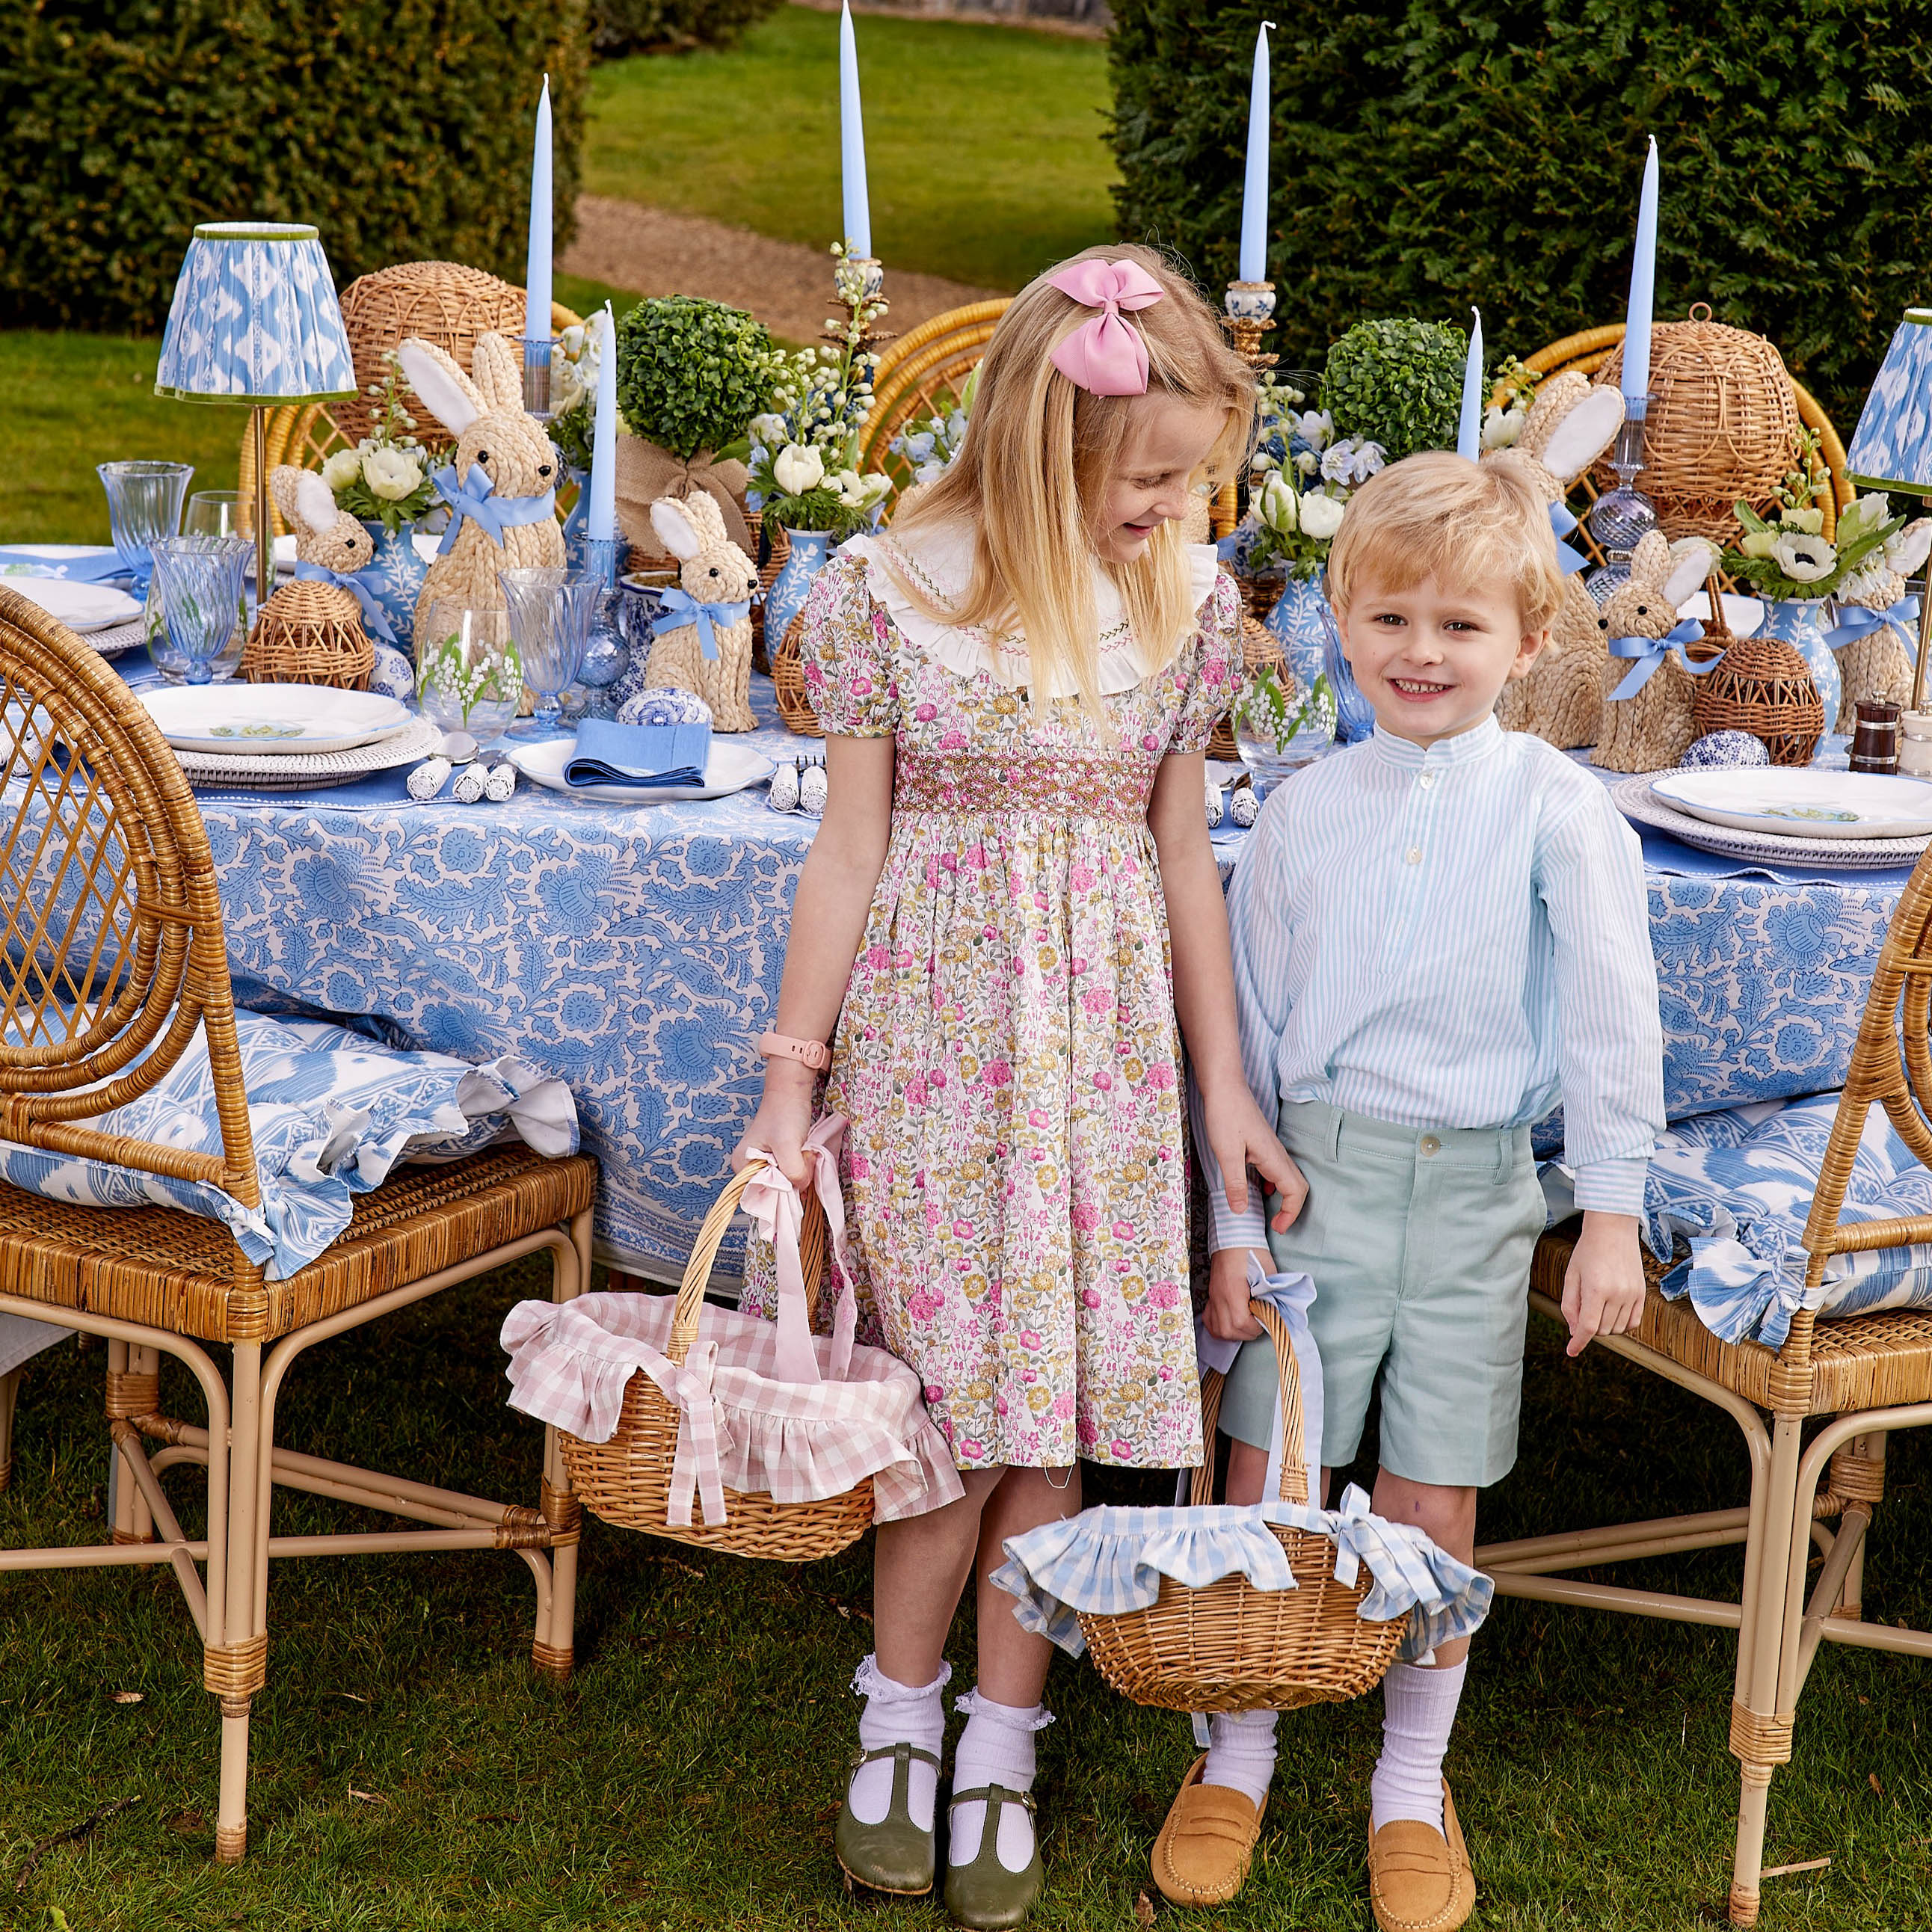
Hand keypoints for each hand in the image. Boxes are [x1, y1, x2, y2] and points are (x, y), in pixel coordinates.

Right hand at [731, 1063, 816, 1184]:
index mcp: (742, 1166)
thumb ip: (793, 1172)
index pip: (762, 1195)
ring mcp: (762, 1163)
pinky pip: (789, 1172)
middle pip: (775, 1189)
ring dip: (799, 1172)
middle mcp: (748, 1167)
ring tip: (803, 1152)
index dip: (783, 1190)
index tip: (796, 1171)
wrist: (791, 1091)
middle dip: (793, 1179)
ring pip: (785, 1181)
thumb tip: (801, 1187)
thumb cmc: (784, 1114)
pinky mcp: (775, 1158)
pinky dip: (800, 1166)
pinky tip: (803, 1153)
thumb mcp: (788, 1146)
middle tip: (802, 1158)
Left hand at [1199, 1084, 1306, 1233]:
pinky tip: (1260, 1188)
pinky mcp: (1263, 1144)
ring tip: (1270, 1212)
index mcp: (1273, 1158)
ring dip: (1285, 1197)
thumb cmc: (1225, 1115)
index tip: (1278, 1228)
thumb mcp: (1226, 1153)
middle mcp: (1278, 1154)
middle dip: (1292, 1209)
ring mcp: (1272, 1148)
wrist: (1224, 1087)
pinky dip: (1274, 1184)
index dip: (1291, 1213)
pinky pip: (1276, 1169)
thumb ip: (1235, 1183)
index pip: (1296, 1191)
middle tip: (1277, 1225)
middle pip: (1298, 1186)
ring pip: (1288, 1177)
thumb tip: (1241, 1211)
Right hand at [1205, 1245, 1270, 1341]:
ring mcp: (1214, 1297)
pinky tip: (1231, 1324)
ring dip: (1234, 1333)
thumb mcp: (1268, 1273)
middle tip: (1258, 1324)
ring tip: (1247, 1326)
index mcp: (1233, 1291)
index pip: (1241, 1322)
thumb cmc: (1251, 1252)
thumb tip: (1276, 1312)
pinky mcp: (1212, 1296)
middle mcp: (1220, 1297)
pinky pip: (1210, 1320)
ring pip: (1218, 1329)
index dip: (1256, 1326)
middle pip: (1227, 1330)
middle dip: (1246, 1333)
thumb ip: (1271, 1294)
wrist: (1234, 1238)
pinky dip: (1220, 1327)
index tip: (1265, 1319)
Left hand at [1560, 1210, 1645, 1357]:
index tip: (1571, 1351)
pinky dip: (1621, 1324)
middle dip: (1588, 1328)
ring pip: (1617, 1328)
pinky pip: (1633, 1321)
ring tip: (1596, 1306)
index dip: (1578, 1342)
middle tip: (1582, 1310)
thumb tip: (1575, 1331)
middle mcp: (1618, 1294)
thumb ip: (1570, 1305)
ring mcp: (1633, 1294)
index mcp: (1597, 1289)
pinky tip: (1611, 1313)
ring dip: (1604, 1326)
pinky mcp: (1642, 1293)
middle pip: (1601, 1330)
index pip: (1587, 1327)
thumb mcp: (1571, 1275)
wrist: (1613, 1229)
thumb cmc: (1587, 1251)